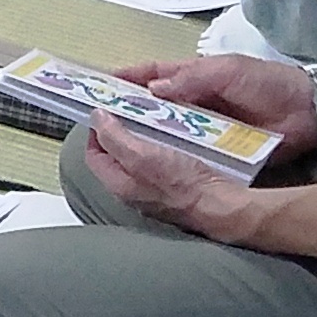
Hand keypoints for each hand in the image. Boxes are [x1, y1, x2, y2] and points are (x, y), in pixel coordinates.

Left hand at [82, 114, 251, 236]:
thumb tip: (96, 119)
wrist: (222, 205)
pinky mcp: (176, 186)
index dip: (95, 132)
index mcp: (118, 184)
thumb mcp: (142, 156)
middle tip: (128, 110)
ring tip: (150, 117)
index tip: (103, 112)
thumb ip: (114, 138)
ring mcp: (155, 189)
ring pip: (141, 157)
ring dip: (143, 136)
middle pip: (117, 155)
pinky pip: (162, 161)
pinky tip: (172, 133)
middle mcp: (133, 189)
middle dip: (119, 131)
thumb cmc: (183, 185)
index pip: (94, 155)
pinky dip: (163, 145)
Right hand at [111, 54, 316, 149]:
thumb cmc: (266, 82)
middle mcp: (192, 102)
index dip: (123, 80)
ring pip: (168, 133)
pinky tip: (157, 168)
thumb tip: (151, 88)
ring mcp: (205, 128)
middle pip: (152, 107)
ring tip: (119, 149)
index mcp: (191, 76)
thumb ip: (192, 79)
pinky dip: (175, 159)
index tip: (95, 88)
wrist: (309, 112)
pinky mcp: (220, 150)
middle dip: (127, 112)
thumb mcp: (228, 72)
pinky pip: (191, 154)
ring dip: (148, 138)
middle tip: (98, 124)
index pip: (149, 76)